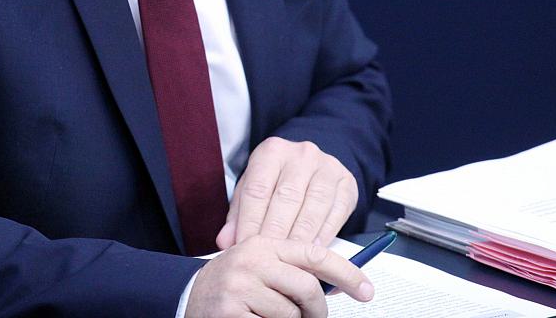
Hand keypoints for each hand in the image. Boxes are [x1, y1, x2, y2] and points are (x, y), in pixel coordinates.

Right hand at [185, 236, 373, 317]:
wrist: (189, 296)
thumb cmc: (234, 283)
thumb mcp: (262, 265)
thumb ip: (294, 269)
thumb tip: (338, 283)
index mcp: (264, 244)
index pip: (315, 254)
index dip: (346, 273)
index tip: (366, 290)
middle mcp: (252, 261)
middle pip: (307, 288)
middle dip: (317, 310)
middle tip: (314, 317)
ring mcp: (239, 288)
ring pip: (291, 314)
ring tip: (273, 317)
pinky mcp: (230, 313)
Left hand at [215, 137, 357, 250]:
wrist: (313, 166)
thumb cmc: (278, 181)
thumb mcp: (254, 188)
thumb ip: (239, 214)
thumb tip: (225, 241)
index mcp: (272, 151)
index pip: (258, 189)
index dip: (249, 222)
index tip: (243, 248)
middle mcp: (301, 155)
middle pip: (286, 198)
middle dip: (275, 233)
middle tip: (266, 260)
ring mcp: (327, 167)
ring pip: (313, 206)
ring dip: (301, 238)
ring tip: (289, 261)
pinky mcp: (347, 183)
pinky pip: (335, 212)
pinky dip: (324, 235)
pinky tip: (313, 252)